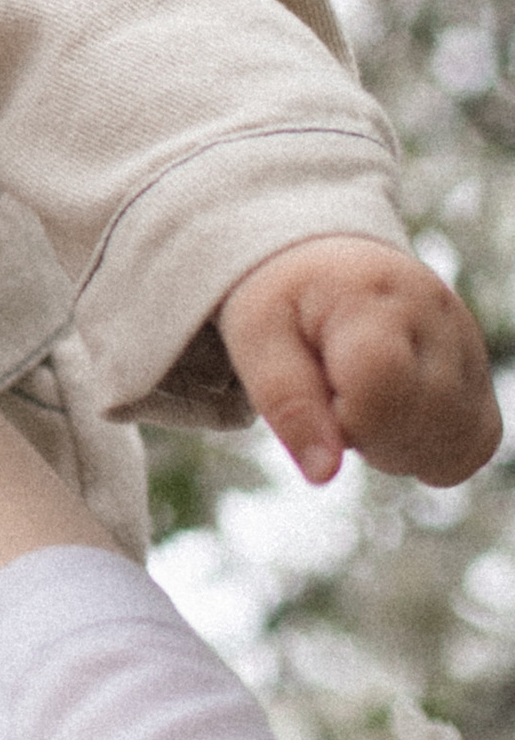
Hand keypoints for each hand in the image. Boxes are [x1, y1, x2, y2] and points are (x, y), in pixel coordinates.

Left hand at [217, 235, 499, 488]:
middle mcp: (436, 313)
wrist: (329, 266)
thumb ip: (286, 402)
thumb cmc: (287, 302)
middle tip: (333, 394)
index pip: (383, 386)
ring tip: (362, 400)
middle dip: (367, 435)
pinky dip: (432, 450)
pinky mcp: (481, 374)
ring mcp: (468, 344)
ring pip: (455, 442)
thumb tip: (323, 474)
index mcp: (372, 294)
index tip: (319, 391)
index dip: (346, 417)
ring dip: (398, 447)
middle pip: (422, 422)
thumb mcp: (258, 336)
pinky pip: (475, 445)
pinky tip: (395, 418)